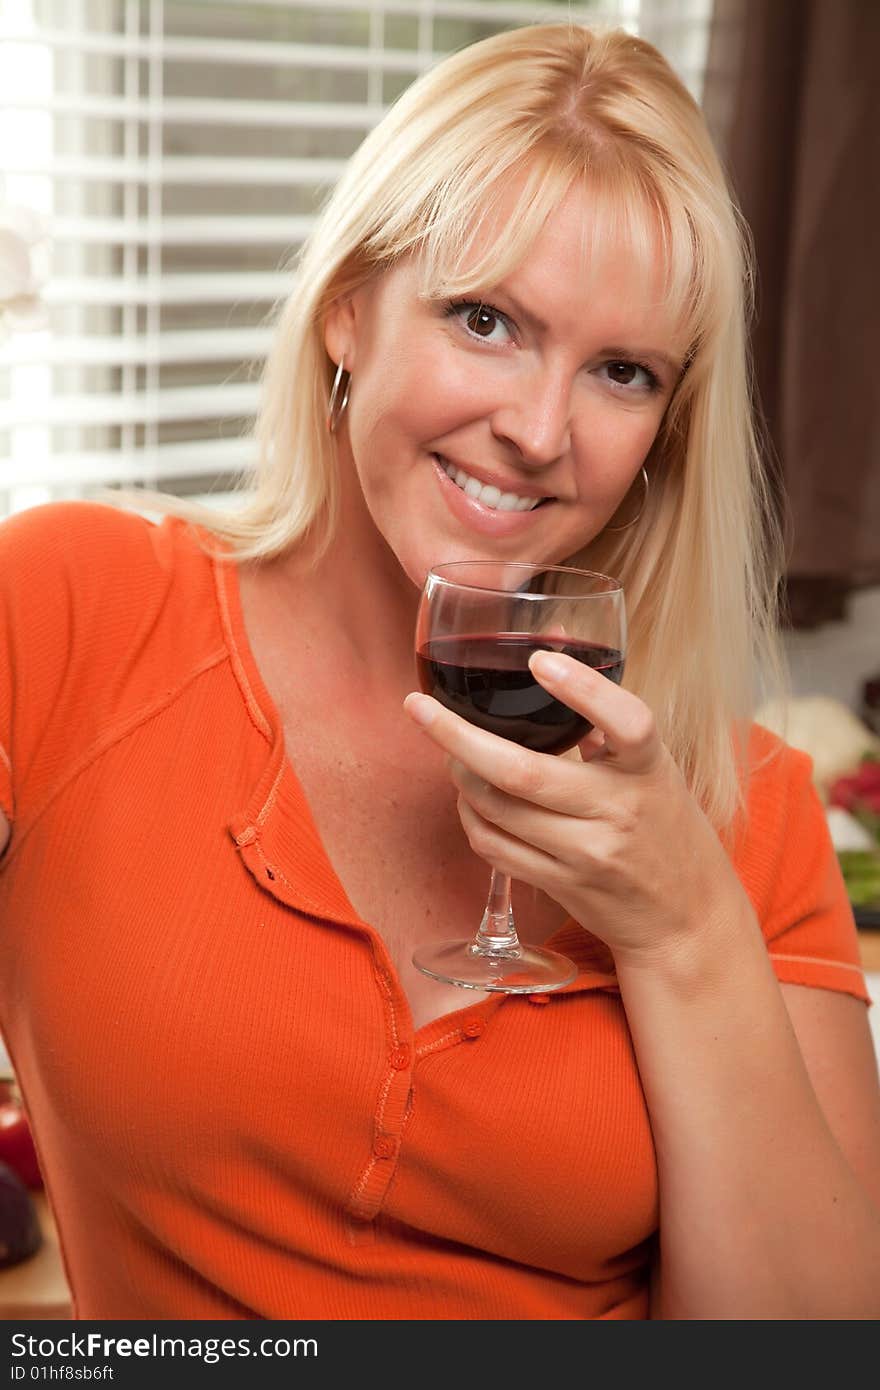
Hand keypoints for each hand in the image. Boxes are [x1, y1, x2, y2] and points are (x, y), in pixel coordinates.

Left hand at [403, 650, 750, 964]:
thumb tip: (548, 648)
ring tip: (451, 753)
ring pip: (497, 809)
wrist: (687, 917)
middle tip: (420, 709)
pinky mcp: (562, 885)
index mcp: (649, 769)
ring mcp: (587, 854)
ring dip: (459, 776)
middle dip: (457, 736)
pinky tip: (469, 798)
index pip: (626, 722)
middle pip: (522, 771)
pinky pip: (494, 847)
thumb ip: (603, 719)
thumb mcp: (652, 768)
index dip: (582, 688)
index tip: (538, 659)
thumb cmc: (665, 826)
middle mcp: (619, 811)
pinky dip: (470, 817)